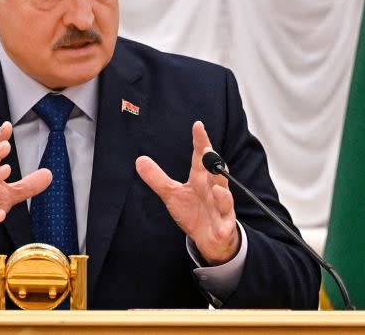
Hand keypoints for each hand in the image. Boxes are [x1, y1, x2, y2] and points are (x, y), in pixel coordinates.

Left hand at [135, 121, 238, 264]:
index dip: (200, 141)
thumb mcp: (172, 194)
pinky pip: (225, 227)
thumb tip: (139, 160)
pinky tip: (220, 230)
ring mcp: (221, 209)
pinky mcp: (224, 227)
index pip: (201, 157)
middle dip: (213, 163)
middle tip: (207, 151)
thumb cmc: (193, 212)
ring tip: (216, 189)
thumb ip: (157, 178)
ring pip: (225, 199)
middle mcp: (213, 190)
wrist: (210, 238)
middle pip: (216, 174)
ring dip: (222, 195)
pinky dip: (224, 228)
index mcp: (200, 179)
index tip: (198, 125)